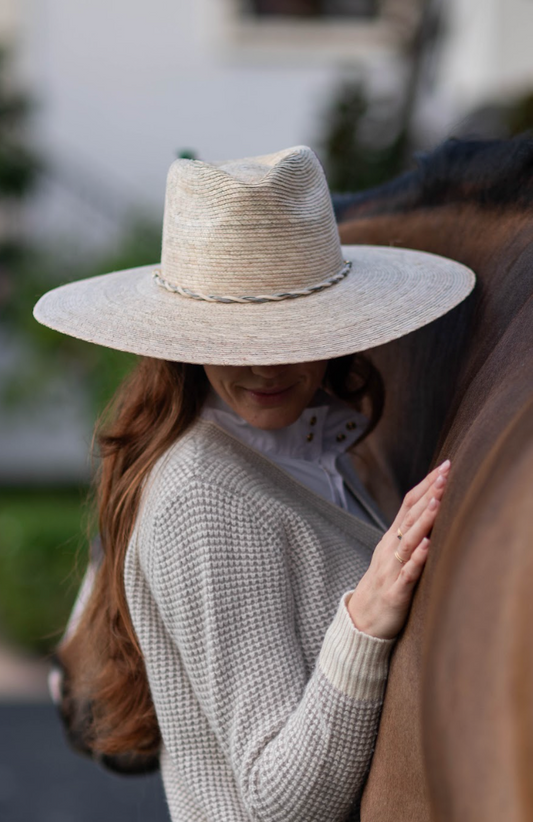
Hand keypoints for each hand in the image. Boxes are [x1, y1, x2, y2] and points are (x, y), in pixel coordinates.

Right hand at [347, 459, 450, 639]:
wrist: (361, 621)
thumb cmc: (384, 586)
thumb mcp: (395, 556)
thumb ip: (409, 534)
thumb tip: (431, 510)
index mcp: (391, 538)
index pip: (408, 504)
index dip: (426, 484)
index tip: (445, 466)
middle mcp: (390, 549)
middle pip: (409, 516)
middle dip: (429, 493)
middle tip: (445, 473)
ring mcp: (391, 569)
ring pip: (408, 540)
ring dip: (424, 520)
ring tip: (438, 501)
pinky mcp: (395, 592)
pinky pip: (407, 573)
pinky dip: (417, 558)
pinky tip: (428, 544)